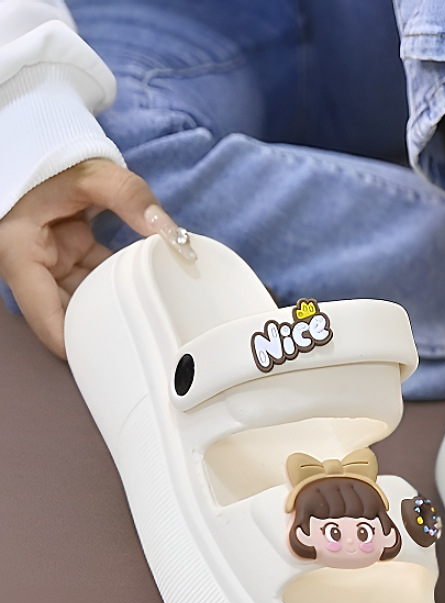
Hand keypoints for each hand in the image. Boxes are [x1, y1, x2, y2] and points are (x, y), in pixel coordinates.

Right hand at [0, 158, 192, 358]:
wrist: (45, 143)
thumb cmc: (55, 158)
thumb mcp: (93, 174)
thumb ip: (132, 199)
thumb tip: (171, 234)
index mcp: (19, 252)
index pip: (43, 317)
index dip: (73, 343)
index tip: (106, 362)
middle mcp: (32, 265)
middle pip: (65, 315)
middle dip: (99, 334)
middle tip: (139, 355)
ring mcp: (51, 263)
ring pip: (82, 301)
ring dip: (113, 312)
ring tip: (150, 335)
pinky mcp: (68, 258)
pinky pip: (92, 282)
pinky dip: (116, 290)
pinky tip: (147, 301)